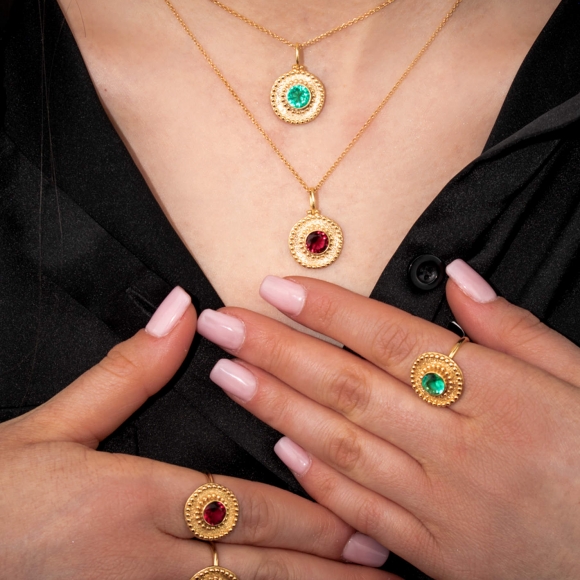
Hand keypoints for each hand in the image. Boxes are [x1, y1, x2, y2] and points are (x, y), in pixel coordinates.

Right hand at [0, 287, 396, 579]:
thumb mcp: (54, 424)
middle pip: (256, 560)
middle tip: (383, 569)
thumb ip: (128, 372)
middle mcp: (149, 556)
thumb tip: (180, 314)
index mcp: (139, 500)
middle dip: (323, 567)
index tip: (359, 523)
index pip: (245, 505)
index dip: (307, 517)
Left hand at [198, 261, 579, 579]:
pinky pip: (362, 509)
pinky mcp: (436, 552)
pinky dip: (317, 477)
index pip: (392, 340)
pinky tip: (277, 447)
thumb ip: (513, 330)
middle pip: (349, 387)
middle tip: (223, 323)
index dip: (328, 312)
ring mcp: (442, 504)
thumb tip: (458, 277)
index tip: (274, 288)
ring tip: (228, 374)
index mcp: (501, 395)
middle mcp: (461, 447)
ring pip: (342, 445)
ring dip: (277, 407)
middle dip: (277, 350)